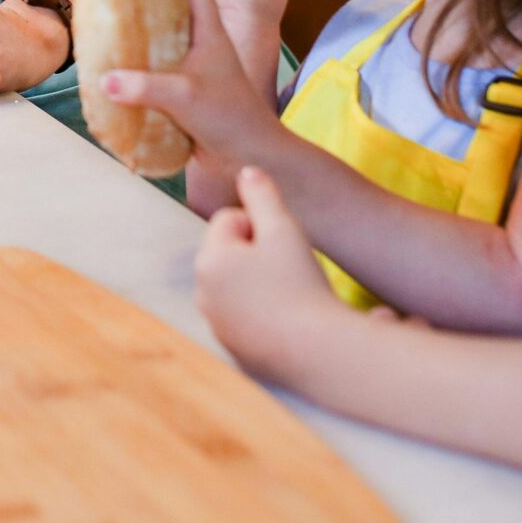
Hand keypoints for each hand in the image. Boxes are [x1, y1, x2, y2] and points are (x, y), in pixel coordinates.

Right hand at [100, 0, 281, 180]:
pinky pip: (151, 57)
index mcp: (207, 26)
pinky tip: (109, 48)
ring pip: (159, 26)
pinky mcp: (179, 82)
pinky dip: (133, 49)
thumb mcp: (186, 96)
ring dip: (138, 13)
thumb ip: (146, 86)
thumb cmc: (229, 116)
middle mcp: (198, 36)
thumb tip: (105, 80)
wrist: (248, 153)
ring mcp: (189, 58)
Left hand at [197, 166, 346, 386]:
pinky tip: (288, 317)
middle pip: (230, 253)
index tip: (283, 245)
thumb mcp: (284, 227)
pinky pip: (246, 316)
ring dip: (260, 282)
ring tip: (291, 293)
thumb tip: (247, 171)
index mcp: (209, 261)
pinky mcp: (233, 349)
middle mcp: (203, 294)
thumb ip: (262, 194)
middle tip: (289, 268)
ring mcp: (217, 325)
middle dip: (257, 253)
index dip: (262, 225)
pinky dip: (263, 313)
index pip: (229, 220)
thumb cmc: (300, 283)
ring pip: (238, 286)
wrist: (318, 351)